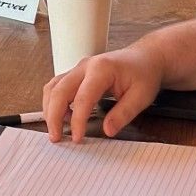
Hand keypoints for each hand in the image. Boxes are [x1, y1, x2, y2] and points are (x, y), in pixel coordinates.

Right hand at [43, 41, 163, 141]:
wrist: (145, 57)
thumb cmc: (144, 74)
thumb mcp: (141, 96)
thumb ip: (123, 113)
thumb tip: (107, 131)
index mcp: (102, 69)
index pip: (83, 97)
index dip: (78, 121)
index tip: (77, 138)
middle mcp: (85, 66)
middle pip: (59, 90)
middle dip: (54, 116)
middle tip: (56, 138)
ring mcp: (78, 68)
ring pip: (53, 87)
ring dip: (50, 109)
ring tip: (57, 130)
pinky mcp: (76, 73)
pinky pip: (57, 86)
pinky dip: (54, 102)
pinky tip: (63, 117)